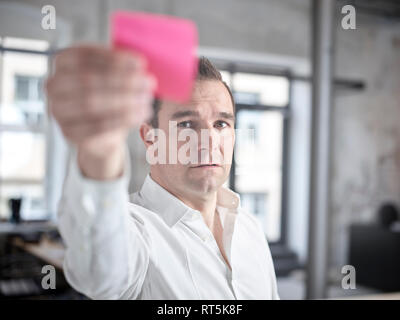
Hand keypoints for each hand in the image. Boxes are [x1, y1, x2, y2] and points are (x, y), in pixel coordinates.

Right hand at [46, 45, 155, 178]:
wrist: (102, 133)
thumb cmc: (109, 96)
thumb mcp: (113, 76)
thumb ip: (122, 67)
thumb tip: (139, 66)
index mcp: (63, 62)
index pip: (84, 56)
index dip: (114, 60)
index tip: (141, 64)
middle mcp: (54, 85)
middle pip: (88, 80)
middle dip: (122, 81)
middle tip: (148, 83)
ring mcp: (58, 110)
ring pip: (91, 104)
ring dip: (124, 101)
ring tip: (147, 100)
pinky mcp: (69, 132)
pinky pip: (97, 126)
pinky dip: (122, 119)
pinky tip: (140, 115)